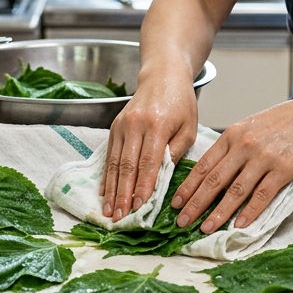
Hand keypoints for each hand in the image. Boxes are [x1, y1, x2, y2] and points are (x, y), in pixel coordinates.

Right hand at [101, 68, 198, 220]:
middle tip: (120, 216)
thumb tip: (163, 178)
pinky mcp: (115, 127)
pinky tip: (104, 192)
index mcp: (158, 124)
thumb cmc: (181, 104)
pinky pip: (109, 155)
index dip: (143, 186)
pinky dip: (106, 176)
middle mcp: (135, 125)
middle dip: (122, 194)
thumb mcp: (189, 127)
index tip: (139, 206)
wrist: (162, 76)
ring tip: (109, 210)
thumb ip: (176, 151)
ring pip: (114, 162)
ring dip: (111, 189)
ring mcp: (122, 125)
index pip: (148, 161)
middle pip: (127, 165)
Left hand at [172, 96, 292, 232]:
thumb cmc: (279, 123)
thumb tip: (211, 173)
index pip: (203, 165)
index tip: (175, 202)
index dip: (188, 186)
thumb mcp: (248, 128)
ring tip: (206, 228)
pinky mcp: (283, 169)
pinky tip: (239, 224)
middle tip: (182, 221)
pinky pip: (262, 194)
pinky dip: (250, 211)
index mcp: (231, 136)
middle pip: (214, 180)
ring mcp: (263, 158)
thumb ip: (230, 147)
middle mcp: (244, 146)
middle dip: (196, 203)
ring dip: (219, 212)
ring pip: (236, 191)